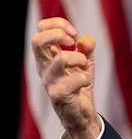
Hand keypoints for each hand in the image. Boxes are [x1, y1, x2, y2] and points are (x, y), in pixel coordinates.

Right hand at [31, 17, 101, 138]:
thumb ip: (86, 48)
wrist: (81, 114)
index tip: (73, 33)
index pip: (40, 30)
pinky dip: (86, 77)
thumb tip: (87, 39)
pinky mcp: (59, 95)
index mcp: (47, 57)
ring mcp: (49, 81)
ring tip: (84, 66)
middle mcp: (44, 67)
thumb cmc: (79, 85)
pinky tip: (85, 83)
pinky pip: (76, 79)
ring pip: (61, 58)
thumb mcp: (85, 62)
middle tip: (72, 43)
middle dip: (59, 34)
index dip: (58, 24)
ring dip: (79, 58)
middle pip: (37, 41)